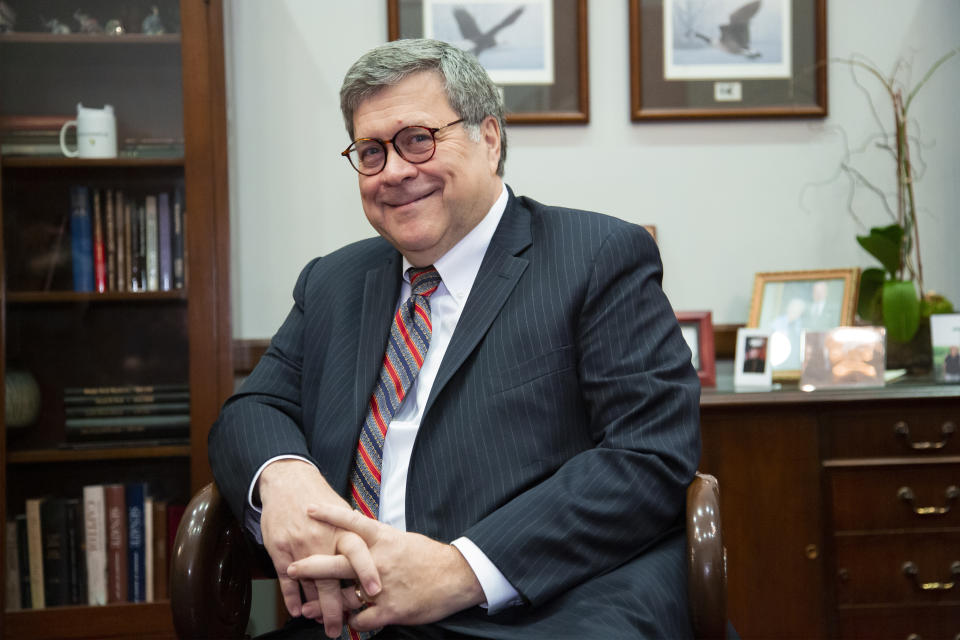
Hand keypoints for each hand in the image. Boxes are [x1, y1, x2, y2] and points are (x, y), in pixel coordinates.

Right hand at [258, 460, 379, 637]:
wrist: (287, 482)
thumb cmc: (319, 496)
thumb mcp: (343, 509)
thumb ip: (357, 532)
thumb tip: (377, 550)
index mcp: (341, 527)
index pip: (357, 552)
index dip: (366, 572)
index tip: (375, 591)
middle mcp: (321, 539)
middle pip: (330, 578)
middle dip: (335, 606)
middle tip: (340, 628)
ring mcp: (299, 546)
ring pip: (309, 584)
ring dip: (315, 607)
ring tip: (323, 624)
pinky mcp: (280, 551)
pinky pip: (286, 580)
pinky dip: (291, 598)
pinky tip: (297, 611)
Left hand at [288, 502, 485, 631]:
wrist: (457, 576)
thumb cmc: (429, 557)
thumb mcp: (402, 540)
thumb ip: (378, 537)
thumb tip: (357, 527)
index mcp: (384, 539)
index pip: (352, 523)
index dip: (329, 515)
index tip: (309, 510)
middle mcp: (379, 561)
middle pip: (338, 562)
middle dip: (311, 566)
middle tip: (291, 568)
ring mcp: (383, 586)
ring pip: (345, 597)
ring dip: (324, 605)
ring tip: (307, 609)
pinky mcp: (391, 609)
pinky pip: (363, 619)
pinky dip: (353, 622)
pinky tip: (347, 623)